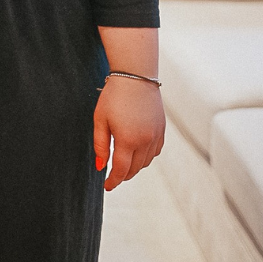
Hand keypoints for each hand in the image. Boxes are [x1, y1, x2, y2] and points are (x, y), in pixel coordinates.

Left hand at [92, 77, 164, 191]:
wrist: (135, 75)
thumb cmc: (113, 96)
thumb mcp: (100, 119)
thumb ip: (100, 144)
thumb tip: (101, 166)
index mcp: (128, 140)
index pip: (121, 170)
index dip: (113, 181)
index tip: (107, 186)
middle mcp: (145, 141)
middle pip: (135, 169)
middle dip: (123, 175)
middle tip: (113, 175)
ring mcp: (156, 136)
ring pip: (146, 162)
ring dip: (135, 167)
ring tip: (124, 163)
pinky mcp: (162, 130)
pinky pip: (155, 151)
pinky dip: (146, 157)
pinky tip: (137, 152)